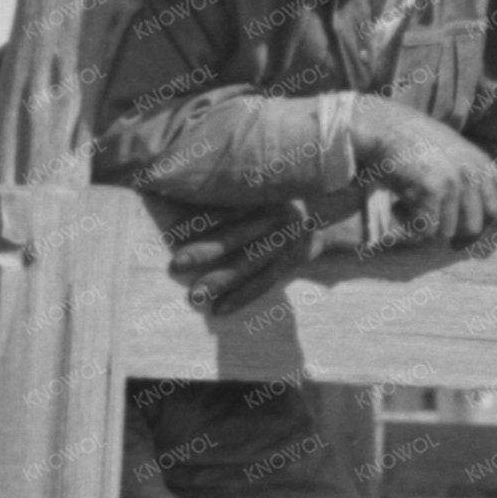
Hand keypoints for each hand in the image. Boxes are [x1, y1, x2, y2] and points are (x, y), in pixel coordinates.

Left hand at [160, 199, 320, 316]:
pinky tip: (219, 310)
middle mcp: (274, 217)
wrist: (325, 207)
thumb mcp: (259, 187)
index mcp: (262, 195)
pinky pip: (264, 283)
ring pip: (248, 264)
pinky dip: (242, 297)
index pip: (228, 207)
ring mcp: (283, 242)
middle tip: (174, 266)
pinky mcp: (290, 262)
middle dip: (203, 252)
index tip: (171, 232)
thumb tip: (178, 193)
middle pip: (235, 236)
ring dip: (220, 282)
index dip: (200, 219)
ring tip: (193, 298)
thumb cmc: (274, 196)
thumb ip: (230, 192)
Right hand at [352, 101, 496, 246]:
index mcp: (481, 164)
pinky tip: (397, 210)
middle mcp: (472, 174)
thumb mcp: (453, 153)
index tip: (460, 237)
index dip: (482, 226)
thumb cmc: (412, 141)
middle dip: (451, 233)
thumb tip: (476, 219)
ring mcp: (453, 182)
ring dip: (425, 228)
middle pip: (473, 227)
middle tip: (428, 226)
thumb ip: (470, 177)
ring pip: (446, 232)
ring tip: (408, 210)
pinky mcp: (432, 190)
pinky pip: (425, 229)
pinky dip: (409, 227)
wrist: (385, 126)